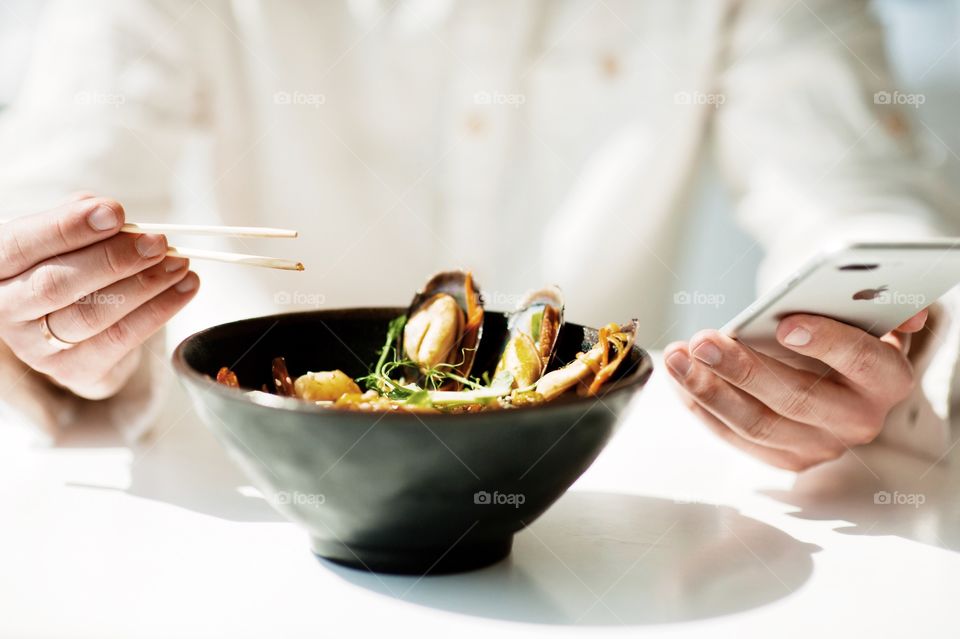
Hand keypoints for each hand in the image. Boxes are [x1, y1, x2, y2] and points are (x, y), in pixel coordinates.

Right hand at [0, 194, 199, 399]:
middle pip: (56, 285)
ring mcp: (37, 348)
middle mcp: (6, 310)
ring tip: (179, 262)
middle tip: (157, 242)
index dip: (67, 227)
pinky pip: (121, 340)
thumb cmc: (63, 264)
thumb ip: (75, 218)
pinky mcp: (74, 371)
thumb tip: (103, 210)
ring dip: (145, 286)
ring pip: (92, 316)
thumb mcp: (59, 236)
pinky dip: (159, 310)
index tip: (113, 212)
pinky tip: (185, 287)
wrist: (66, 325)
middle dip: (113, 260)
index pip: (21, 245)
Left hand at [663, 310, 927, 470]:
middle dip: (743, 369)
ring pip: (757, 424)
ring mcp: (819, 446)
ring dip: (708, 390)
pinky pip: (735, 436)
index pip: (861, 360)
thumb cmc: (844, 333)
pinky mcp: (785, 459)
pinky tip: (679, 379)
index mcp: (886, 379)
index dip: (826, 342)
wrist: (837, 371)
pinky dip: (702, 407)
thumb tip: (904, 310)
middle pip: (796, 398)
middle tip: (703, 342)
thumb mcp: (866, 315)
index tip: (785, 324)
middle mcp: (857, 420)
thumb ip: (877, 306)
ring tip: (677, 357)